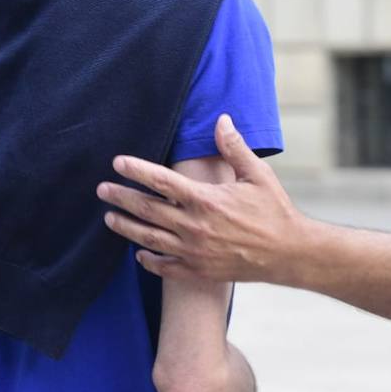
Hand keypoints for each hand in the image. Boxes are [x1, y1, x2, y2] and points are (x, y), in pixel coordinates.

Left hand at [97, 115, 304, 283]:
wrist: (288, 254)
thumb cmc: (274, 211)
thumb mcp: (257, 174)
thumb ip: (234, 148)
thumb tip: (222, 120)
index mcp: (206, 200)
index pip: (161, 182)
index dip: (137, 171)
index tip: (118, 163)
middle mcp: (194, 226)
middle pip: (147, 210)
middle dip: (121, 198)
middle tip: (102, 190)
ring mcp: (194, 252)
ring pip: (150, 238)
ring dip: (127, 227)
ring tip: (109, 219)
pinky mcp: (199, 271)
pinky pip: (166, 267)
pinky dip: (149, 261)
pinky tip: (139, 254)